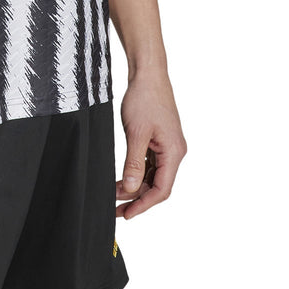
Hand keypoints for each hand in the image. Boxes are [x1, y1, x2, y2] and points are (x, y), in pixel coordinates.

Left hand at [115, 73, 185, 218]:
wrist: (148, 74)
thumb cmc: (145, 98)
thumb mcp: (136, 133)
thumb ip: (134, 163)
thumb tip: (129, 189)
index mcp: (174, 152)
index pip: (162, 190)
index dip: (143, 205)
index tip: (127, 214)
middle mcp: (174, 152)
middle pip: (157, 185)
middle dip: (136, 198)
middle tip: (115, 209)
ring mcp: (168, 146)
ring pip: (153, 175)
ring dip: (134, 185)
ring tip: (114, 194)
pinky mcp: (160, 140)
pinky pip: (150, 164)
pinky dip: (137, 172)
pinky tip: (123, 178)